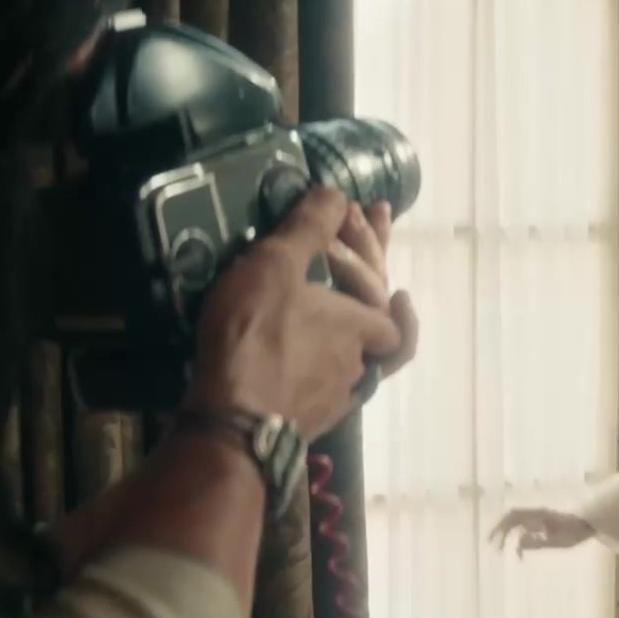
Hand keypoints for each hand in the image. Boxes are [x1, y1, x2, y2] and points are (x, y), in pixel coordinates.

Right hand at [186, 188, 405, 438]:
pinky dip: (321, 365)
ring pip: (354, 359)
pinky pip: (327, 387)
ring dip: (343, 331)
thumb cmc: (255, 336)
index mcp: (361, 323)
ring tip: (328, 312)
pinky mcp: (313, 422)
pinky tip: (308, 360)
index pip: (385, 293)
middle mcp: (361, 362)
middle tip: (342, 254)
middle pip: (376, 323)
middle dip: (363, 281)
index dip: (375, 253)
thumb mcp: (277, 266)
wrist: (233, 424)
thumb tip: (337, 193)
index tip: (367, 220)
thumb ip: (308, 228)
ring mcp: (339, 397)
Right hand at [488, 508, 594, 556]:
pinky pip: (526, 528)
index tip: (494, 542)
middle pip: (512, 517)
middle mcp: (536, 514)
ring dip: (508, 534)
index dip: (501, 527)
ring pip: (517, 523)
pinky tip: (520, 553)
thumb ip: (538, 542)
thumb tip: (517, 542)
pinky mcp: (543, 523)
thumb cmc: (575, 532)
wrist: (590, 524)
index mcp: (538, 515)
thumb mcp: (558, 541)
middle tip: (492, 545)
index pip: (514, 517)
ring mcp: (539, 518)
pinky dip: (519, 538)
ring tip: (501, 550)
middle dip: (500, 530)